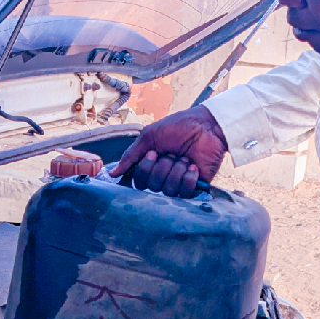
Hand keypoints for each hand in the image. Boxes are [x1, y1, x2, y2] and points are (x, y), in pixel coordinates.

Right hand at [110, 106, 227, 197]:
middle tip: (172, 154)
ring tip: (185, 159)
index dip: (144, 169)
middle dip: (162, 168)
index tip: (153, 153)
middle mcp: (163, 175)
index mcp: (151, 164)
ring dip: (176, 171)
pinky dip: (188, 178)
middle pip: (152, 186)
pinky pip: (185, 193)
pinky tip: (193, 167)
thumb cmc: (179, 126)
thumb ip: (131, 155)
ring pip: (168, 190)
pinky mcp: (195, 186)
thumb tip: (112, 173)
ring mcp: (179, 181)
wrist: (207, 125)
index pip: (139, 180)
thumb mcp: (150, 136)